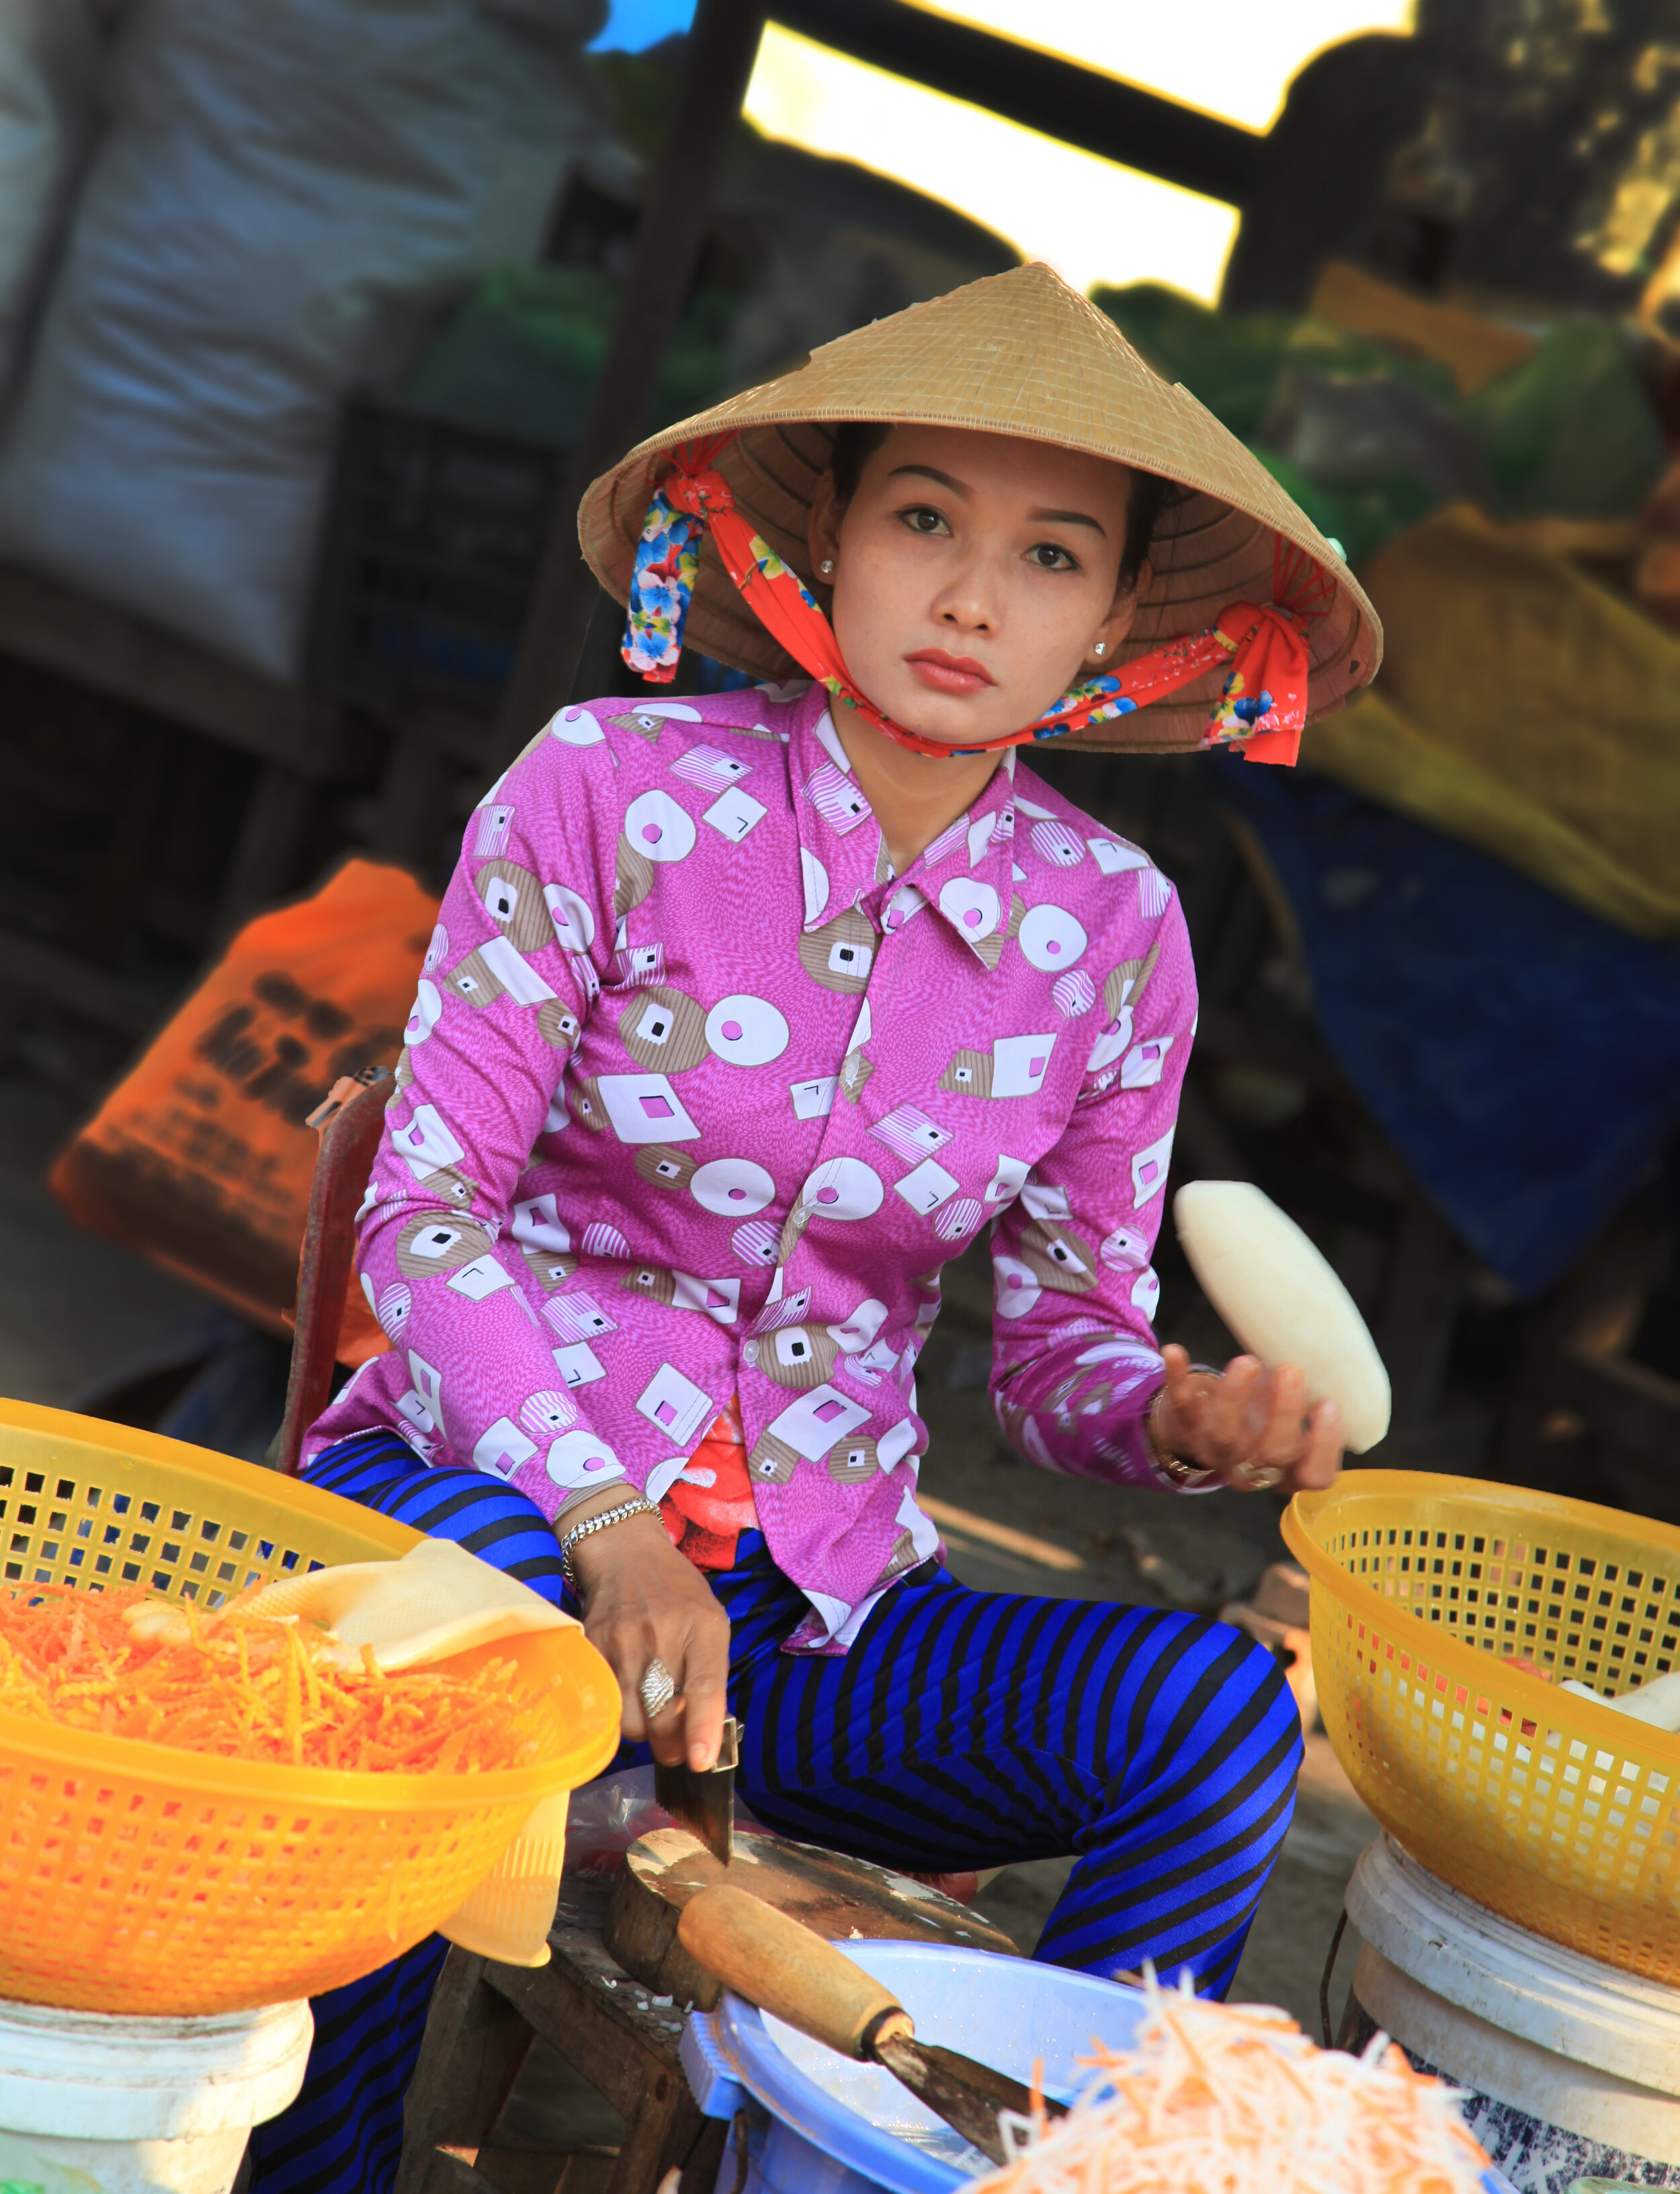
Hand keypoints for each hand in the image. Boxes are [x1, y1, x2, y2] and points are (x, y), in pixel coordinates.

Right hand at [567, 1503, 730, 1770]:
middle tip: (677, 1748)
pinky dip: (616, 1714)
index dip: (703, 1727)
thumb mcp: (710, 1623)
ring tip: (649, 1714)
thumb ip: (710, 1674)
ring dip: (643, 1731)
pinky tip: (626, 1699)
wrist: (626, 1554)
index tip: (702, 1761)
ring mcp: (621, 1641)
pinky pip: (603, 1705)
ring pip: (629, 1721)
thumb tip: (704, 1735)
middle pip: (662, 1716)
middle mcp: (661, 1633)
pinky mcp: (592, 1648)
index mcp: (701, 1626)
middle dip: (672, 1746)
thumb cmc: (678, 1594)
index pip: (703, 1685)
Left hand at [1151, 1345, 1341, 1494]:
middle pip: (1272, 1455)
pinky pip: (1180, 1405)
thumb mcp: (1291, 1409)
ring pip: (1223, 1435)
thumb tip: (1327, 1351)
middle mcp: (1252, 1468)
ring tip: (1247, 1362)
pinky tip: (1175, 1351)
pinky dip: (1177, 1378)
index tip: (1329, 1403)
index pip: (1313, 1475)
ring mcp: (1215, 1450)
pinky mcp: (1184, 1425)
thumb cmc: (1263, 1410)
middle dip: (1284, 1414)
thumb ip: (1309, 1396)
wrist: (1205, 1414)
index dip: (1324, 1446)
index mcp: (1288, 1469)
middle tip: (1291, 1371)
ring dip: (1234, 1397)